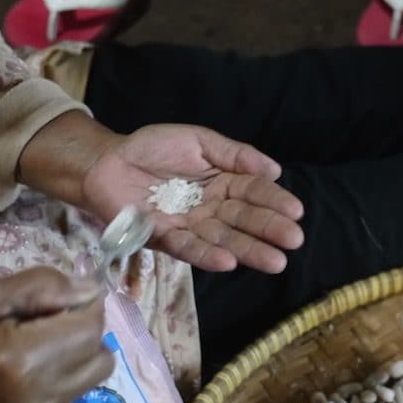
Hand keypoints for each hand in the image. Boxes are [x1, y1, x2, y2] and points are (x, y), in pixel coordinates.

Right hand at [0, 268, 112, 402]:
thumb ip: (42, 287)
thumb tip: (92, 289)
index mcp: (23, 360)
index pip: (92, 327)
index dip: (81, 306)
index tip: (53, 301)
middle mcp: (39, 400)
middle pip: (101, 357)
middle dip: (82, 333)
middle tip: (43, 323)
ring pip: (89, 380)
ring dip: (72, 358)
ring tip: (29, 349)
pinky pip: (67, 401)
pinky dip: (55, 383)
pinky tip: (18, 378)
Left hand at [82, 124, 304, 272]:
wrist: (106, 161)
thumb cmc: (152, 149)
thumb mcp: (198, 141)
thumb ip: (234, 154)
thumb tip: (274, 169)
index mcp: (223, 184)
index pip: (254, 193)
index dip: (274, 201)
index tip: (296, 211)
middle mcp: (211, 209)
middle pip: (244, 220)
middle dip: (269, 230)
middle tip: (294, 240)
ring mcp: (189, 226)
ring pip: (223, 240)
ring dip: (249, 251)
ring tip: (275, 261)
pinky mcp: (164, 238)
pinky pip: (188, 248)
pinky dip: (207, 256)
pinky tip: (228, 262)